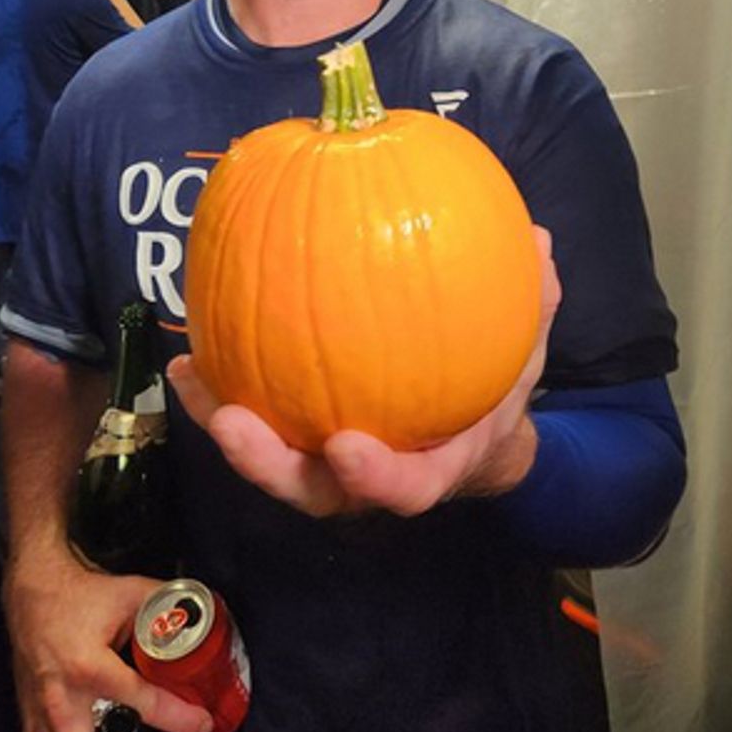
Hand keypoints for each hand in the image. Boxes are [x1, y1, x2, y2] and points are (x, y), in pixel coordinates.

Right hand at [3, 549, 213, 731]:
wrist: (30, 594)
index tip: (201, 722)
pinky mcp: (33, 731)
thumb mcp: (130, 594)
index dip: (181, 719)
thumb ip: (168, 611)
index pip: (142, 706)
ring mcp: (42, 723)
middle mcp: (61, 705)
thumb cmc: (74, 596)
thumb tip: (201, 622)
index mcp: (87, 669)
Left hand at [169, 228, 559, 519]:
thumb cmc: (492, 388)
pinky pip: (253, 417)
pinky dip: (219, 391)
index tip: (348, 446)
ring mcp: (325, 462)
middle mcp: (368, 476)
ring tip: (192, 376)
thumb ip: (533, 301)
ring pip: (269, 461)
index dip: (376, 479)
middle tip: (236, 422)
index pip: (408, 489)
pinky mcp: (295, 434)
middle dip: (270, 466)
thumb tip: (539, 240)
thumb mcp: (524, 348)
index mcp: (431, 467)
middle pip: (314, 491)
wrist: (470, 428)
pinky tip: (192, 349)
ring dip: (224, 424)